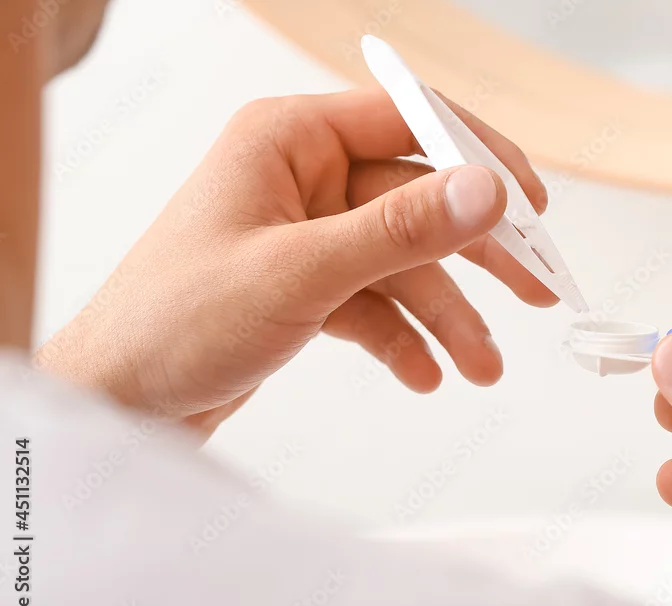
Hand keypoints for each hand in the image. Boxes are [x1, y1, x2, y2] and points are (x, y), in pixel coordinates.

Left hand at [36, 89, 555, 432]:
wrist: (119, 403)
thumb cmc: (174, 323)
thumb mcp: (299, 272)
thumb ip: (398, 229)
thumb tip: (485, 190)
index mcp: (289, 139)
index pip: (410, 120)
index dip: (480, 158)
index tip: (531, 205)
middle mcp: (302, 177)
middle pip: (418, 200)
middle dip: (477, 254)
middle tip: (537, 291)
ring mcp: (306, 233)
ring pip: (402, 263)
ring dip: (446, 316)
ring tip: (480, 366)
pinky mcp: (306, 285)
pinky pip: (375, 302)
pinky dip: (403, 338)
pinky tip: (424, 375)